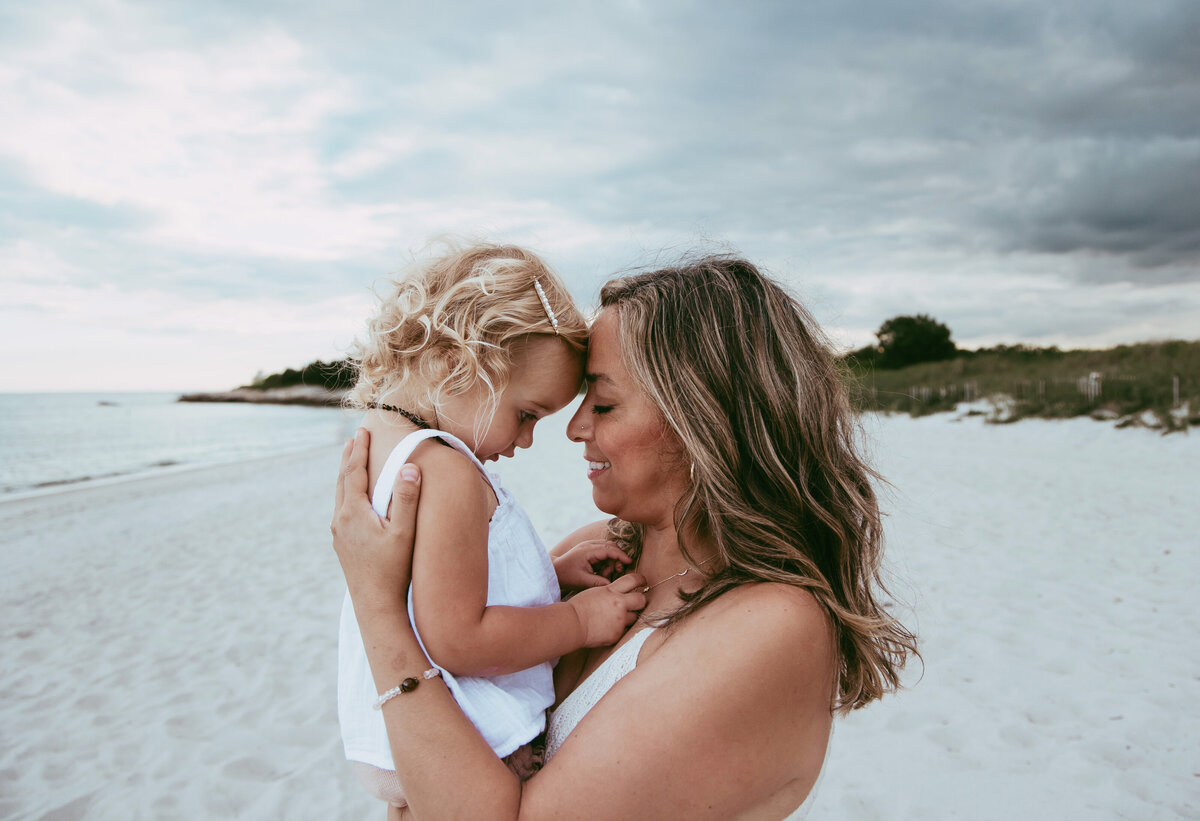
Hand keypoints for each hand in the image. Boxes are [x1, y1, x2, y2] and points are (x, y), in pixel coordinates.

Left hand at [331, 428, 421, 615]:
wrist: (375, 605)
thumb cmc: (393, 570)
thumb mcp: (404, 532)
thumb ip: (406, 498)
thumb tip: (408, 467)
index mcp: (352, 513)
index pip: (353, 472)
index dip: (358, 450)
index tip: (362, 431)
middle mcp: (340, 520)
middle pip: (342, 481)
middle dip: (348, 458)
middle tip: (353, 438)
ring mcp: (339, 534)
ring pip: (340, 496)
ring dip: (346, 476)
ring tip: (351, 462)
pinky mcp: (342, 545)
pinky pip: (342, 510)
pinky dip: (347, 494)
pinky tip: (354, 499)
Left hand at [553, 539, 632, 590]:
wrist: (555, 571)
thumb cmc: (567, 575)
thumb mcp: (582, 581)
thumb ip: (598, 582)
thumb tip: (611, 585)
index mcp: (588, 550)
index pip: (609, 549)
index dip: (621, 555)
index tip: (629, 562)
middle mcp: (589, 545)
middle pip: (611, 546)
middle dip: (617, 559)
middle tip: (617, 571)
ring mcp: (589, 546)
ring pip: (608, 549)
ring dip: (611, 561)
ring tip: (605, 574)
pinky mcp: (589, 549)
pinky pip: (603, 552)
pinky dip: (606, 561)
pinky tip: (602, 572)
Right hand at [567, 574, 646, 646]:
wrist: (572, 624)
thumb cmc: (579, 606)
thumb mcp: (596, 592)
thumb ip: (610, 592)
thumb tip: (621, 593)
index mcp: (611, 591)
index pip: (633, 580)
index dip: (641, 579)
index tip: (643, 581)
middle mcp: (619, 604)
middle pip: (641, 600)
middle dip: (640, 600)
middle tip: (636, 601)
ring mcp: (619, 620)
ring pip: (634, 617)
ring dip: (628, 616)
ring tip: (616, 618)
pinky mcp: (617, 634)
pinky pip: (624, 630)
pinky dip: (619, 628)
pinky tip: (609, 627)